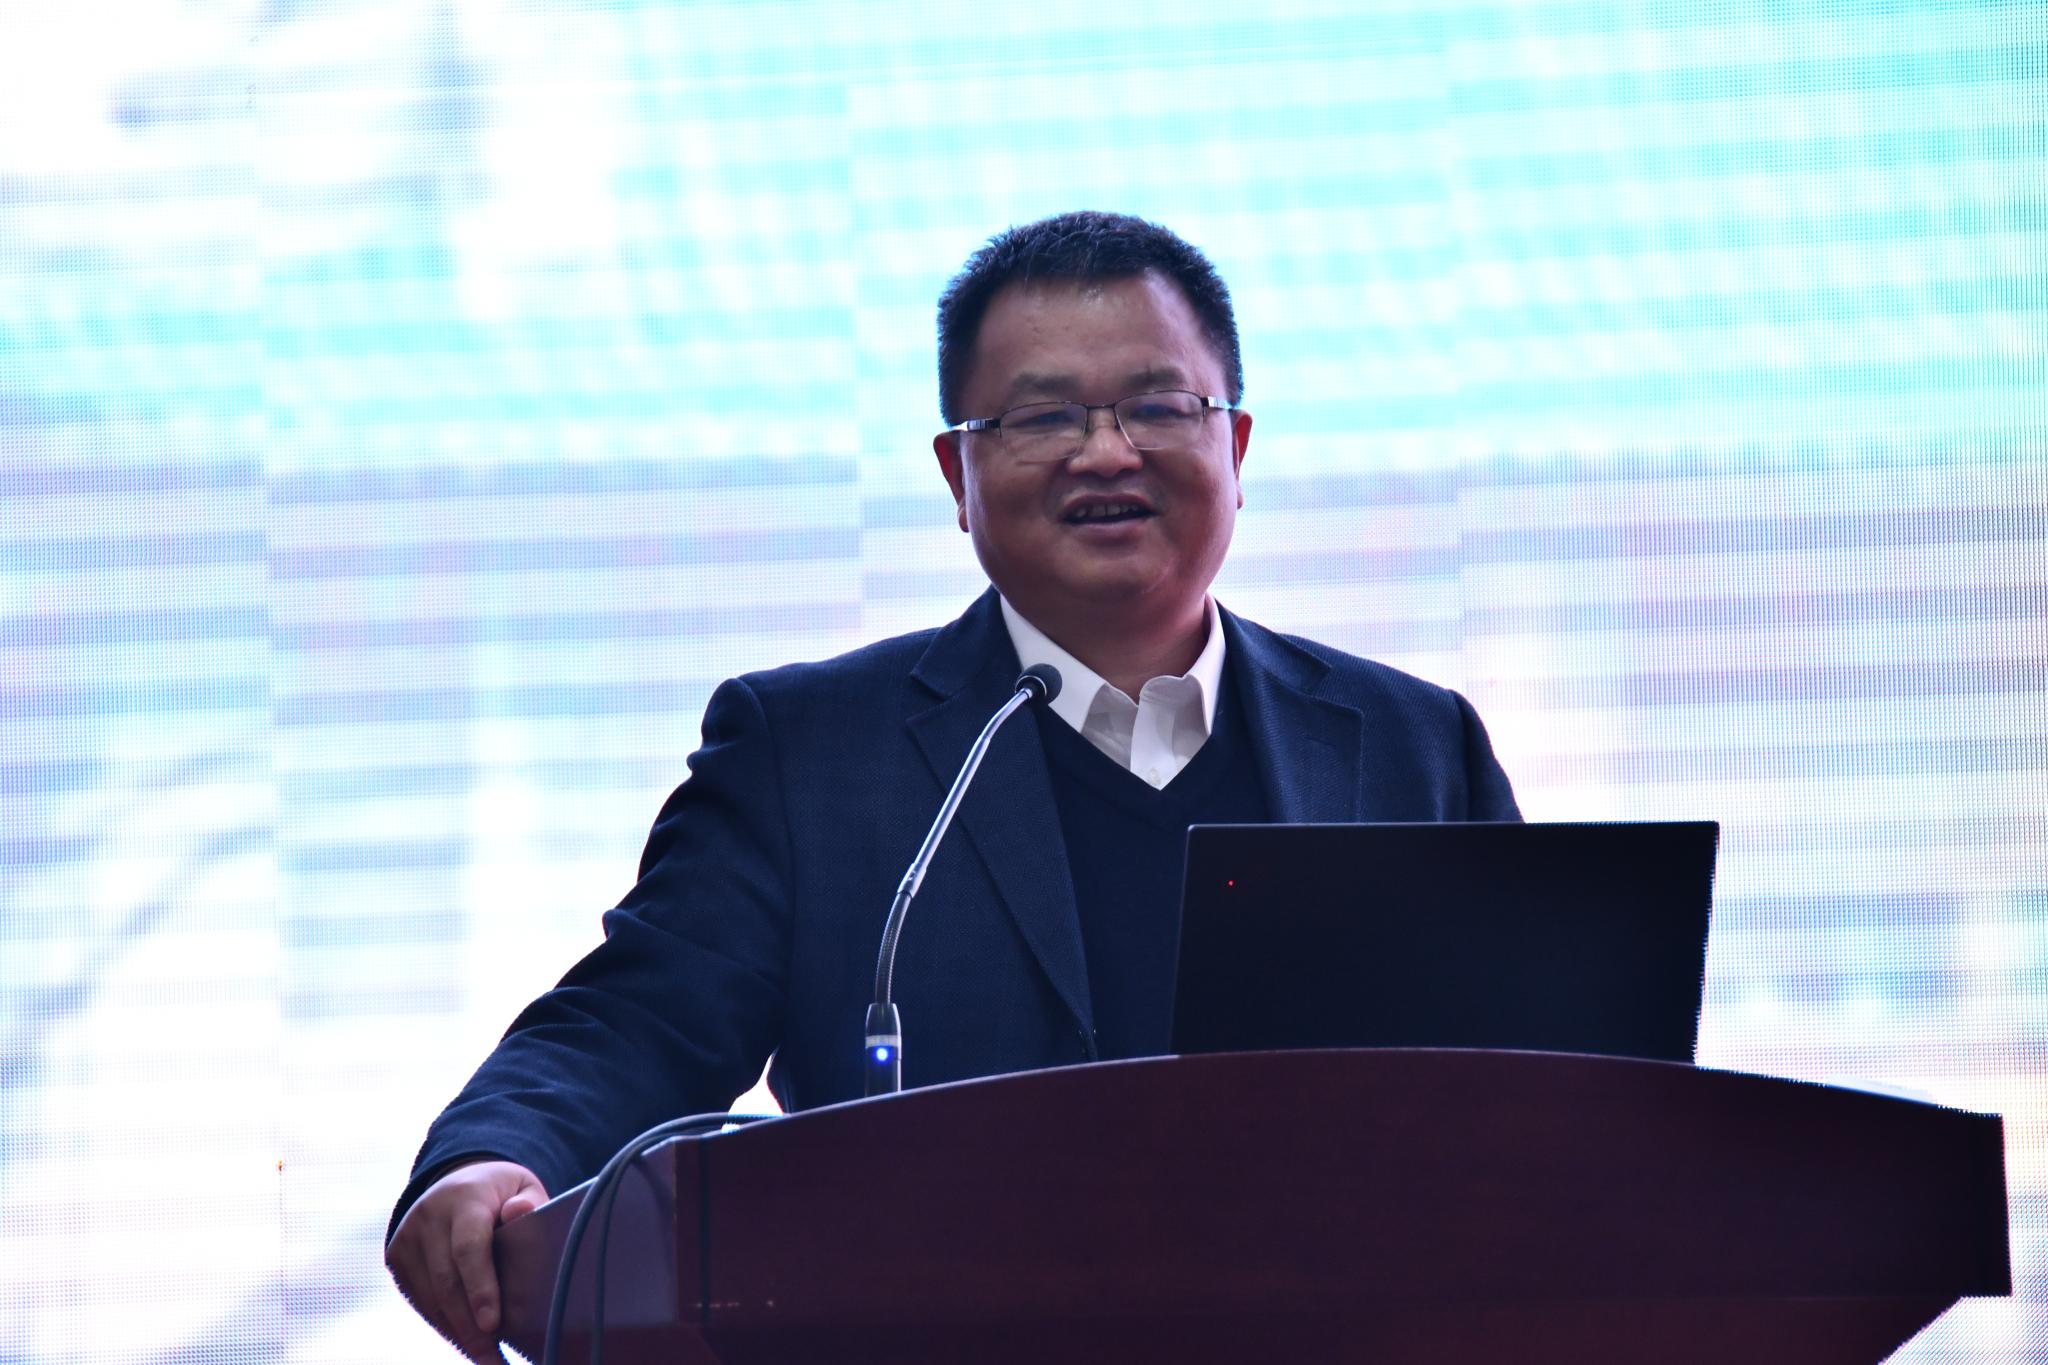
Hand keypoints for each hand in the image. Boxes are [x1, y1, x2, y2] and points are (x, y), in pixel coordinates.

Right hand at [386, 1160, 549, 1361]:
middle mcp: (429, 1216)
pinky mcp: (396, 1256)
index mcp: (464, 1198)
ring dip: (457, 1333)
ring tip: (486, 1359)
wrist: (456, 1179)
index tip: (493, 1326)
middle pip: (447, 1282)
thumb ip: (529, 1202)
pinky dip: (443, 1324)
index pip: (469, 1247)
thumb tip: (520, 1213)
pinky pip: (420, 1300)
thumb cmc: (500, 1192)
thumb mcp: (522, 1187)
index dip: (481, 1288)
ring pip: (430, 1298)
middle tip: (494, 1361)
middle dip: (471, 1328)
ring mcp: (407, 1237)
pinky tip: (465, 1341)